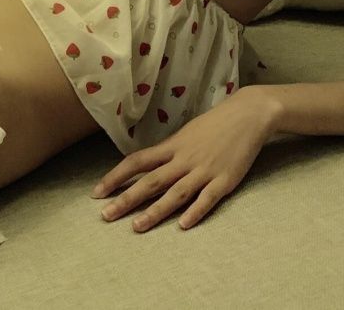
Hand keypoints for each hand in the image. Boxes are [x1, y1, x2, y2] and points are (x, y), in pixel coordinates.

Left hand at [92, 86, 276, 232]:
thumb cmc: (214, 124)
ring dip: (155, 211)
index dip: (115, 177)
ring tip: (136, 227)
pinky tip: (182, 225)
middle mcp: (183, 159)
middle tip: (105, 216)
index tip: (97, 192)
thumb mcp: (186, 133)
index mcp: (172, 146)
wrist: (247, 115)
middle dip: (126, 199)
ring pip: (175, 193)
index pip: (137, 161)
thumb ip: (169, 152)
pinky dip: (195, 212)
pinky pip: (207, 199)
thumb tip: (148, 166)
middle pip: (151, 181)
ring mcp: (204, 171)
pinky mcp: (225, 180)